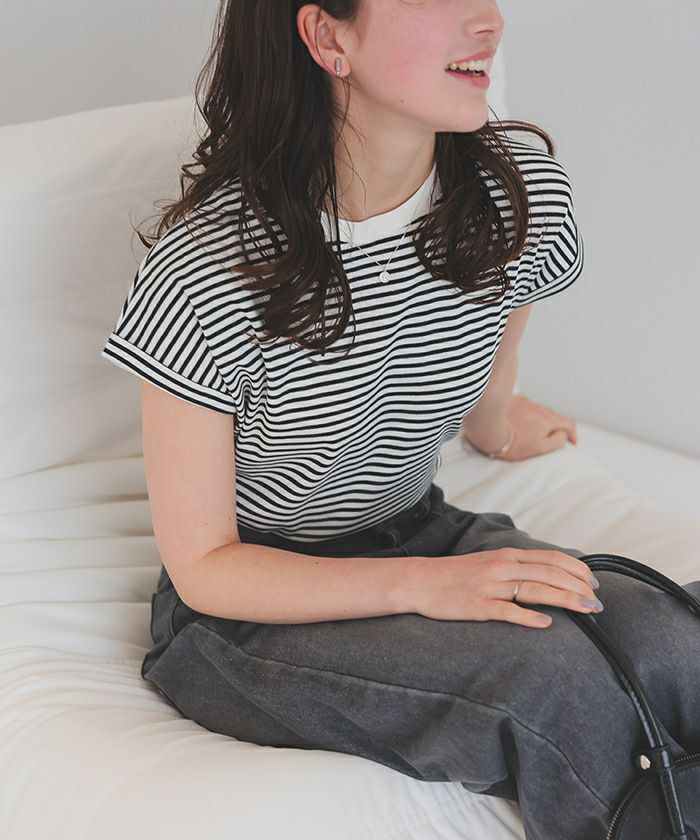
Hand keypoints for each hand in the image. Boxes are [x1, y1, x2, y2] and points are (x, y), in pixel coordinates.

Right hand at [406, 548, 600, 628]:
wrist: (420, 581)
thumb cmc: (457, 576)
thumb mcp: (490, 564)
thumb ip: (517, 568)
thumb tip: (548, 577)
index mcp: (507, 555)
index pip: (551, 558)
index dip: (577, 570)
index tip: (595, 583)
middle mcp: (501, 566)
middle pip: (550, 573)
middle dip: (579, 587)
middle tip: (598, 603)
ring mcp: (489, 586)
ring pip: (535, 589)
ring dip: (566, 599)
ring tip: (588, 610)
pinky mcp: (477, 605)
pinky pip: (507, 610)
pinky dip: (528, 616)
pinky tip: (546, 623)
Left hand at [496, 393, 576, 461]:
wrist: (489, 429)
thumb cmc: (514, 443)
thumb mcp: (540, 448)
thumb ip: (557, 441)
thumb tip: (564, 435)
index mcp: (549, 420)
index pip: (569, 423)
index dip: (572, 433)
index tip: (571, 442)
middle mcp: (540, 408)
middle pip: (554, 416)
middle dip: (555, 427)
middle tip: (549, 438)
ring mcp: (527, 402)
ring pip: (540, 409)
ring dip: (541, 419)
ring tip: (532, 430)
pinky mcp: (514, 400)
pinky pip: (526, 404)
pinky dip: (528, 411)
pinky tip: (520, 418)